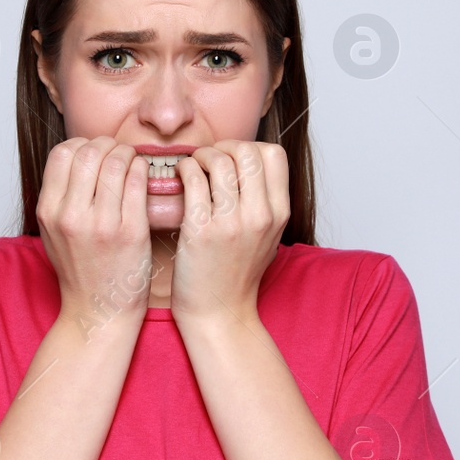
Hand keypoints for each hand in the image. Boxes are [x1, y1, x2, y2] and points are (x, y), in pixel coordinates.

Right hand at [35, 136, 152, 338]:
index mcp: (49, 212)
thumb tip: (77, 155)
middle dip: (107, 144)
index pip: (61, 153)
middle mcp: (71, 216)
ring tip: (131, 162)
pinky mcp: (131, 232)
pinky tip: (142, 175)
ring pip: (116, 161)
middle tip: (118, 152)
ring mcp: (102, 224)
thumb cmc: (80, 270)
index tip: (94, 152)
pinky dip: (142, 169)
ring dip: (127, 153)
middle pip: (89, 152)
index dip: (81, 144)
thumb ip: (59, 195)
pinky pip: (138, 182)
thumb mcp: (54, 232)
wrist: (99, 311)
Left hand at [171, 141, 288, 326]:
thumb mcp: (267, 237)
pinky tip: (180, 178)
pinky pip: (192, 179)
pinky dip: (183, 169)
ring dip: (200, 156)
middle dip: (224, 147)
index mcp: (279, 214)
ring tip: (193, 167)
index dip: (250, 147)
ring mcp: (231, 223)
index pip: (274, 154)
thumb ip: (265, 202)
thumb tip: (250, 164)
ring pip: (218, 161)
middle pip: (247, 151)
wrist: (219, 313)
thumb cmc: (237, 274)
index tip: (232, 159)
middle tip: (209, 159)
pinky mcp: (201, 231)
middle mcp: (260, 216)